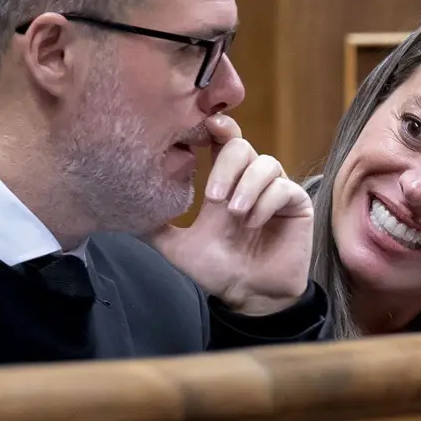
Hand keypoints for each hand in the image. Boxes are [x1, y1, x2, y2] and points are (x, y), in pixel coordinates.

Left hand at [150, 116, 313, 315]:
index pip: (222, 141)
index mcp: (225, 182)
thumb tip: (123, 212)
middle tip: (213, 197)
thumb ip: (155, 226)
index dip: (216, 127)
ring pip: (265, 163)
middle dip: (225, 166)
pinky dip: (266, 202)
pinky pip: (284, 188)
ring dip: (246, 185)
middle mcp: (250, 181)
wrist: (247, 296)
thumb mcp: (177, 247)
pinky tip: (253, 223)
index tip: (204, 124)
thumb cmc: (216, 271)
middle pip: (242, 146)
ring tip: (234, 213)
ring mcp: (275, 191)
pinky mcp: (297, 204)